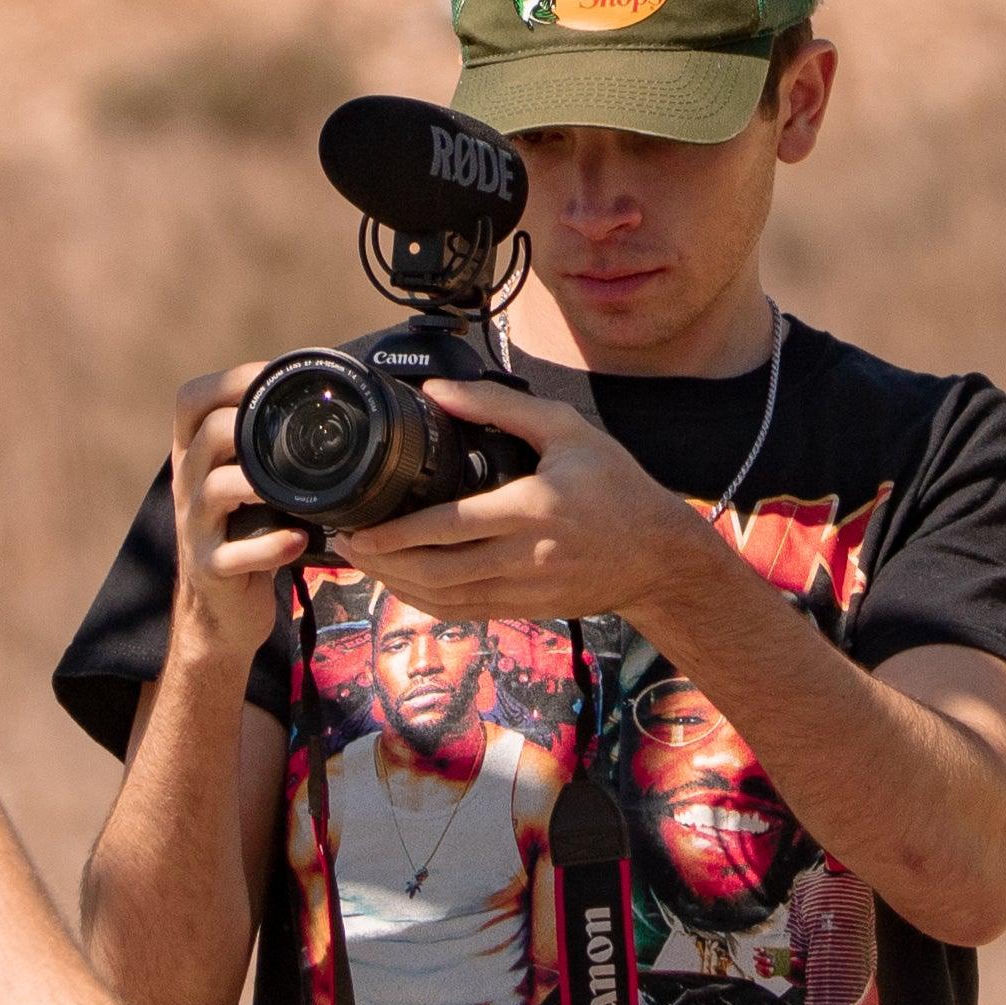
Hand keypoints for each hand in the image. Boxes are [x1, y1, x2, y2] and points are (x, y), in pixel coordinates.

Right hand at [167, 366, 307, 651]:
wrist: (221, 608)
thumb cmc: (247, 533)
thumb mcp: (249, 483)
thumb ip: (268, 447)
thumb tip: (332, 399)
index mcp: (195, 455)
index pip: (191, 400)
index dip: (231, 380)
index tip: (274, 375)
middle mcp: (187, 485)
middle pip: (205, 437)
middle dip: (246, 426)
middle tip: (290, 433)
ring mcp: (195, 528)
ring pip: (213, 490)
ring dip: (255, 483)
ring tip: (293, 490)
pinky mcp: (210, 568)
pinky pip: (234, 555)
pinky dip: (269, 547)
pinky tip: (297, 541)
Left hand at [345, 384, 710, 626]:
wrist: (660, 556)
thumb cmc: (616, 486)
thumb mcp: (565, 430)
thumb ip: (499, 407)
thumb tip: (436, 392)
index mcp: (533, 507)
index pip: (449, 527)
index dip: (396, 534)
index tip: (357, 526)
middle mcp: (526, 554)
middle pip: (436, 571)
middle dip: (382, 563)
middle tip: (346, 544)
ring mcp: (525, 589)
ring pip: (444, 598)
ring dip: (396, 585)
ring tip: (364, 563)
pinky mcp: (526, 609)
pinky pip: (464, 612)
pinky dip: (426, 602)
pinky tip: (402, 584)